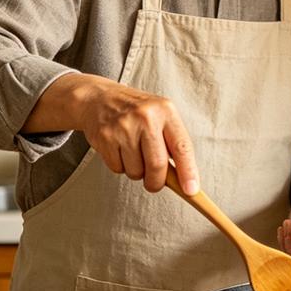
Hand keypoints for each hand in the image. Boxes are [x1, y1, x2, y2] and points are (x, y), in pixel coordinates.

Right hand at [68, 75, 200, 194]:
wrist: (99, 99)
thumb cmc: (137, 112)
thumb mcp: (161, 116)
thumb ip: (172, 143)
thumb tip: (183, 179)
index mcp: (166, 111)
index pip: (182, 147)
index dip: (188, 172)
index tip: (191, 190)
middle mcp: (146, 116)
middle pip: (157, 165)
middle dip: (157, 182)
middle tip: (155, 183)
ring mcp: (124, 126)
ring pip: (136, 171)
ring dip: (137, 172)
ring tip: (133, 153)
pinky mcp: (105, 136)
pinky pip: (118, 168)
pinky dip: (120, 166)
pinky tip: (119, 149)